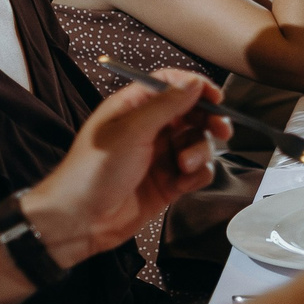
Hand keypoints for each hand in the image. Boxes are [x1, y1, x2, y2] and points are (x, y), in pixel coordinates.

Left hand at [23, 71, 228, 262]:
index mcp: (134, 107)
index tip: (216, 99)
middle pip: (192, 113)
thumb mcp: (131, 130)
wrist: (81, 220)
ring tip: (183, 165)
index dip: (195, 88)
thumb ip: (166, 105)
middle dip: (208, 121)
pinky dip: (196, 175)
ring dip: (199, 152)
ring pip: (198, 143)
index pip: (171, 85)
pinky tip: (182, 183)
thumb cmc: (94, 170)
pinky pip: (196, 171)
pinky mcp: (168, 182)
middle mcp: (149, 128)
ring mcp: (160, 156)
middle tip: (222, 130)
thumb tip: (194, 82)